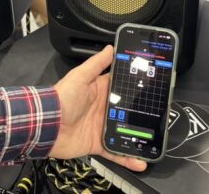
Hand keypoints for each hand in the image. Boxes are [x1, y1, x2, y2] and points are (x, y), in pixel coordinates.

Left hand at [51, 46, 146, 171]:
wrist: (46, 125)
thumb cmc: (63, 98)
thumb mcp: (80, 77)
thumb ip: (96, 64)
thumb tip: (111, 48)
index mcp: (100, 91)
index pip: (121, 87)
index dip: (136, 86)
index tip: (154, 86)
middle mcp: (103, 109)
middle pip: (127, 111)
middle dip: (143, 113)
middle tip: (162, 116)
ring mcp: (101, 128)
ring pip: (125, 133)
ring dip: (139, 137)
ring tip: (156, 141)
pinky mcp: (98, 145)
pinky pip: (116, 152)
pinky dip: (128, 158)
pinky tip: (141, 161)